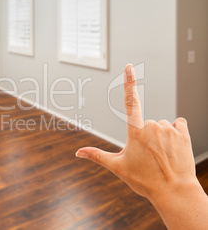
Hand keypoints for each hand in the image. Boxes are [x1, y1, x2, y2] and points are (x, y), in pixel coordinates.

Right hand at [76, 64, 197, 200]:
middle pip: (145, 123)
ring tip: (161, 156)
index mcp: (135, 131)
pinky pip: (178, 124)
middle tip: (147, 156)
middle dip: (144, 136)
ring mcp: (169, 128)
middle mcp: (152, 125)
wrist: (174, 192)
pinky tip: (173, 148)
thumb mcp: (118, 167)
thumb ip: (97, 155)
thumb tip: (77, 152)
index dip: (129, 82)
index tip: (129, 67)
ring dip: (160, 136)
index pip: (130, 101)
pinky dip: (175, 133)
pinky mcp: (183, 133)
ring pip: (161, 125)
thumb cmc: (145, 181)